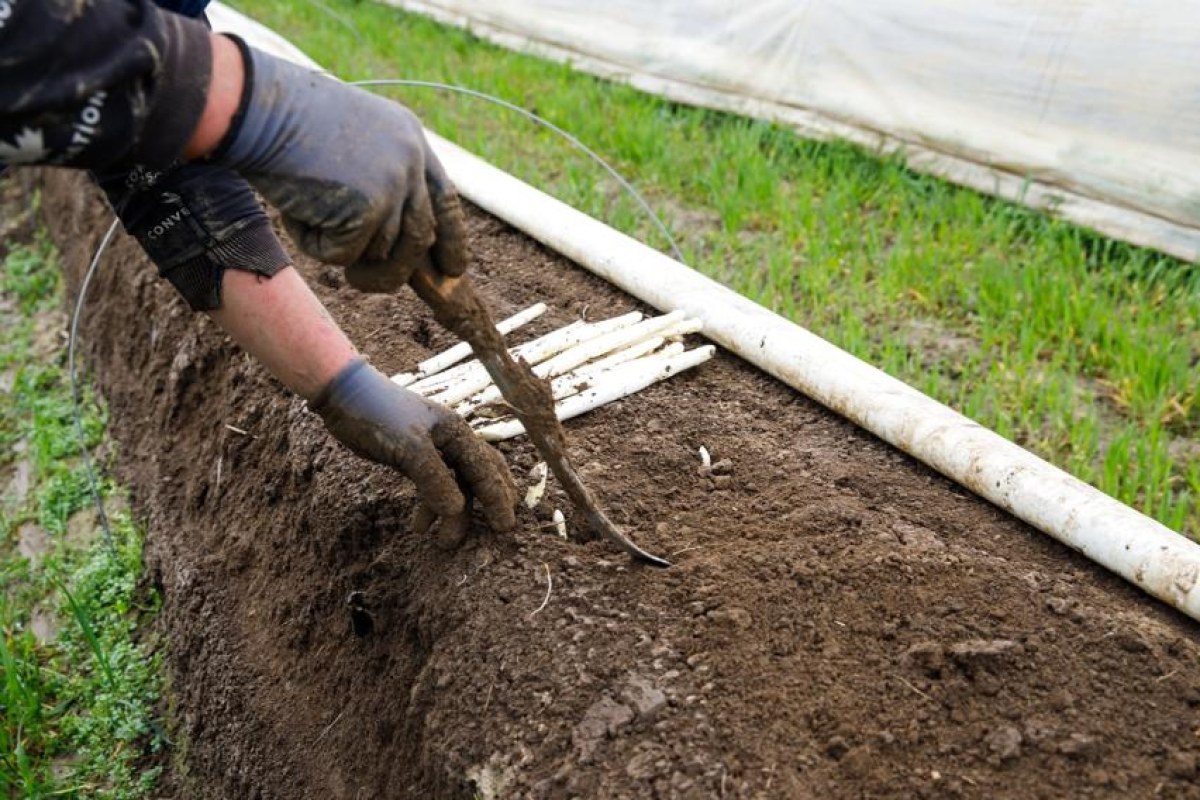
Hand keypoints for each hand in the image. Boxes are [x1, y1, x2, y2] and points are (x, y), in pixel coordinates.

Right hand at [216, 41, 467, 292]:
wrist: (256, 109)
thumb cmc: (284, 124)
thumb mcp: (348, 143)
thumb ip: (377, 181)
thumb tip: (389, 244)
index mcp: (410, 139)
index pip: (444, 199)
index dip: (451, 238)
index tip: (453, 269)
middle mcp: (410, 161)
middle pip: (420, 236)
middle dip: (399, 269)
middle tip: (362, 283)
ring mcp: (393, 185)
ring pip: (380, 253)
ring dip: (338, 247)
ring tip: (303, 212)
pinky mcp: (368, 209)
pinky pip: (344, 256)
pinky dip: (314, 244)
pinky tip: (294, 211)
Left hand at [312, 359, 516, 536]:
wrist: (345, 397)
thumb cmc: (380, 415)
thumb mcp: (409, 448)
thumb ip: (434, 479)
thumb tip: (457, 510)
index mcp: (458, 433)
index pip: (485, 470)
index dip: (496, 500)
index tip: (505, 528)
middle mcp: (451, 440)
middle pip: (479, 476)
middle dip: (486, 505)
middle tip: (492, 534)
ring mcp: (433, 449)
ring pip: (454, 485)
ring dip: (451, 513)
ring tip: (442, 542)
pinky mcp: (413, 458)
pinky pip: (433, 485)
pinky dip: (431, 506)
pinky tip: (420, 526)